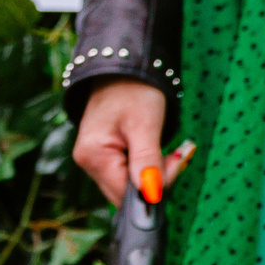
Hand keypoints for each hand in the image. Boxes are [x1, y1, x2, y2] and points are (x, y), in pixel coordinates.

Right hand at [71, 79, 184, 206]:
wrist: (122, 69)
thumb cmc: (133, 90)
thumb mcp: (145, 124)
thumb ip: (147, 161)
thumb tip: (152, 194)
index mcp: (93, 156)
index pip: (125, 194)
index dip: (153, 188)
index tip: (176, 163)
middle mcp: (87, 164)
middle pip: (125, 194)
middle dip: (155, 181)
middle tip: (176, 155)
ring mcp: (93, 162)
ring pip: (127, 186)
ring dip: (152, 174)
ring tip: (165, 149)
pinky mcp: (101, 158)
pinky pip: (126, 175)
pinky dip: (144, 168)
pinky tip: (153, 150)